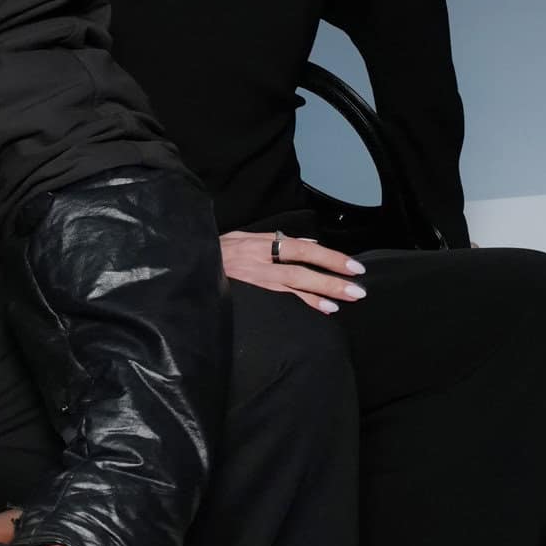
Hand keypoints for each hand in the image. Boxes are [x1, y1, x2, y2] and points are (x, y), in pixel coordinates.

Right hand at [221, 229, 365, 313]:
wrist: (188, 263)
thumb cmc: (215, 250)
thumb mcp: (243, 237)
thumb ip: (274, 239)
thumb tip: (307, 242)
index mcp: (260, 242)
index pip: (301, 247)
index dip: (327, 256)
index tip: (351, 266)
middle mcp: (259, 259)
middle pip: (302, 267)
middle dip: (331, 276)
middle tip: (358, 287)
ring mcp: (254, 277)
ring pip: (294, 283)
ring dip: (323, 291)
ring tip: (347, 298)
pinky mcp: (248, 291)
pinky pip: (281, 297)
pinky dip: (304, 302)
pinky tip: (324, 308)